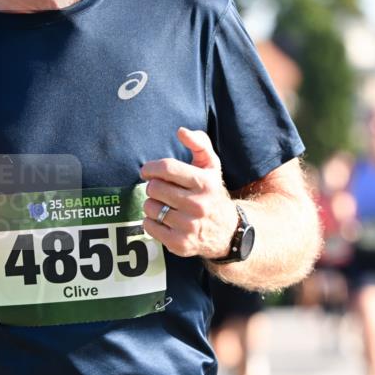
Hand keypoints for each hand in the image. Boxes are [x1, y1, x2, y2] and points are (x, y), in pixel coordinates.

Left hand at [140, 128, 236, 258]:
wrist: (227, 232)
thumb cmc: (213, 194)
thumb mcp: (212, 166)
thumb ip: (200, 143)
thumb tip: (181, 131)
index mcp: (205, 183)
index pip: (167, 169)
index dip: (151, 168)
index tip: (147, 171)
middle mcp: (198, 206)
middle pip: (155, 188)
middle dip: (153, 186)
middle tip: (161, 190)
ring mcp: (188, 226)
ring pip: (150, 207)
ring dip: (152, 204)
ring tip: (164, 205)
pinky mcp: (179, 244)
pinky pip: (149, 226)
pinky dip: (150, 221)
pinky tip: (163, 220)